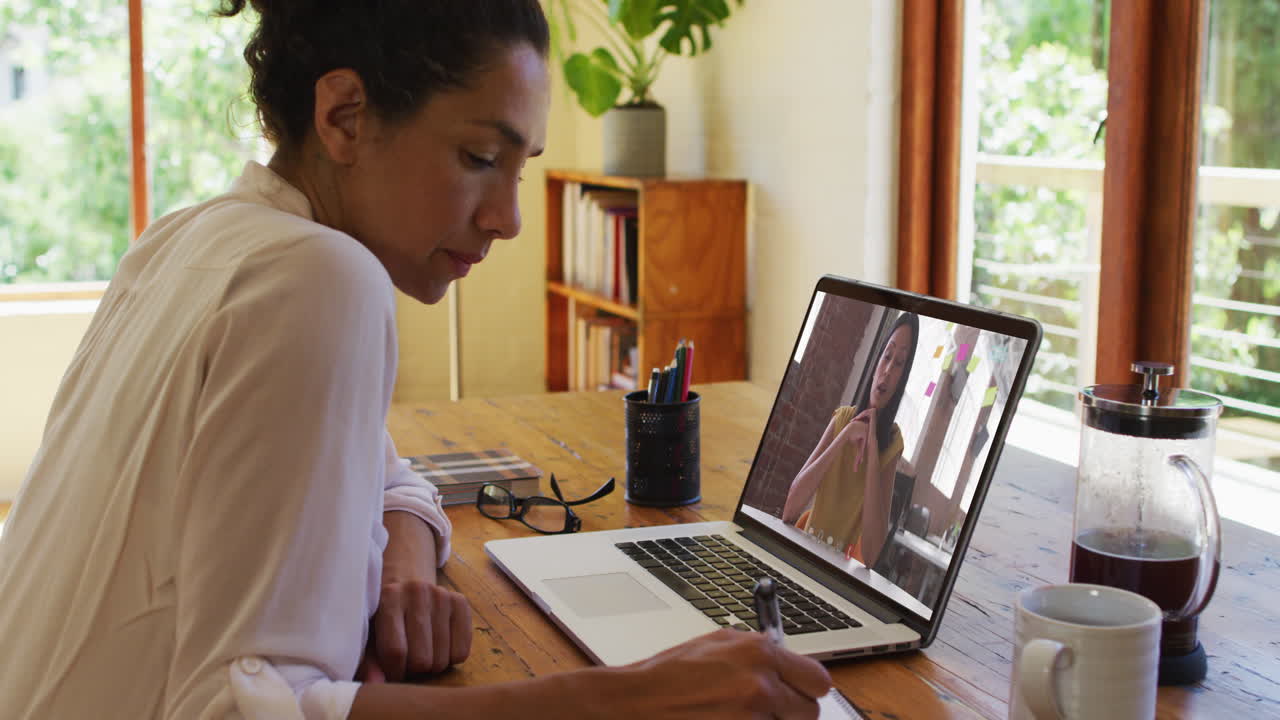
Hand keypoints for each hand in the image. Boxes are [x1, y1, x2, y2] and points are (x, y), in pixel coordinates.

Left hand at [362, 511, 472, 681]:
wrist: (404, 579)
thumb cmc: (382, 614)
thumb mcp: (368, 633)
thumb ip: (368, 660)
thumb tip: (376, 684)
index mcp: (389, 597)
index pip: (396, 651)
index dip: (394, 672)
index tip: (392, 673)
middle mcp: (417, 591)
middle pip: (422, 659)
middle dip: (413, 669)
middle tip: (407, 660)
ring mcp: (442, 595)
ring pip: (442, 659)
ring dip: (431, 665)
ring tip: (421, 651)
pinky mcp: (460, 601)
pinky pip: (462, 651)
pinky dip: (450, 657)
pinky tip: (438, 645)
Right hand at [613, 628, 831, 718]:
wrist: (637, 702)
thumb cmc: (670, 674)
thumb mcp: (718, 643)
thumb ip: (758, 651)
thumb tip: (785, 660)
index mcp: (760, 654)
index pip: (818, 680)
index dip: (807, 689)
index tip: (799, 692)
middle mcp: (762, 686)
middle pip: (810, 712)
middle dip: (792, 713)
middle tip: (768, 709)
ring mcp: (752, 719)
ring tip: (738, 716)